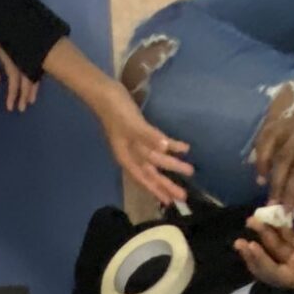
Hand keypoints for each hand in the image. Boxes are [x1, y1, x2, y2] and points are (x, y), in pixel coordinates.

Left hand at [0, 30, 38, 112]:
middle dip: (25, 95)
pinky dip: (36, 75)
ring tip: (31, 100)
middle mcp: (23, 56)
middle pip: (27, 80)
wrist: (2, 8)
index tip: (11, 107)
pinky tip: (35, 83)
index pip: (14, 81)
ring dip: (32, 88)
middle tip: (23, 108)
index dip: (13, 95)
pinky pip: (37, 64)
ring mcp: (29, 52)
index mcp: (11, 58)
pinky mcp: (31, 47)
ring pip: (34, 73)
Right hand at [94, 80, 193, 208]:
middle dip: (167, 183)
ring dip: (172, 166)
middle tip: (183, 195)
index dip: (156, 190)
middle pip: (152, 172)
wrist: (105, 92)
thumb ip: (148, 136)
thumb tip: (165, 148)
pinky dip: (170, 146)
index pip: (144, 178)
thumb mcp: (131, 124)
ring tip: (188, 171)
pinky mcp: (141, 132)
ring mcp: (136, 143)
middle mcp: (132, 154)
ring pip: (156, 160)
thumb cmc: (115, 110)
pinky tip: (182, 148)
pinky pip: (158, 143)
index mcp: (126, 156)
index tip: (169, 201)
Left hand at [235, 209, 293, 293]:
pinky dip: (282, 231)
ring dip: (267, 235)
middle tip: (249, 224)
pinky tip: (273, 218)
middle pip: (272, 260)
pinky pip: (291, 241)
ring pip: (280, 249)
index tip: (251, 245)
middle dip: (257, 245)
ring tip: (254, 219)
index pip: (275, 272)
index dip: (261, 261)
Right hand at [249, 86, 293, 215]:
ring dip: (262, 162)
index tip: (284, 209)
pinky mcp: (285, 119)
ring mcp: (293, 120)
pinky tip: (258, 164)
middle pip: (284, 157)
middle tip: (271, 202)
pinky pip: (267, 132)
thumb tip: (287, 208)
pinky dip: (260, 149)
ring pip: (269, 139)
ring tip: (261, 181)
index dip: (291, 190)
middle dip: (276, 182)